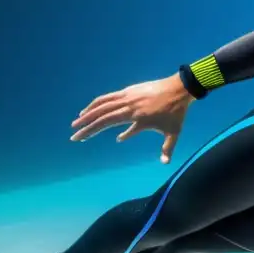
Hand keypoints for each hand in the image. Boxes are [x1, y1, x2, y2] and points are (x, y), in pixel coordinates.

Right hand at [70, 73, 193, 163]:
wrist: (179, 88)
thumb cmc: (176, 112)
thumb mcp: (173, 132)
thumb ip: (167, 147)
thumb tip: (165, 163)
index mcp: (136, 117)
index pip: (108, 124)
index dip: (93, 131)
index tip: (81, 138)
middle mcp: (128, 106)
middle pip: (102, 115)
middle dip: (86, 125)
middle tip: (74, 135)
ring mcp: (127, 96)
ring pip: (103, 104)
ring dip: (88, 113)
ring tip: (77, 122)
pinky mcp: (128, 90)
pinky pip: (109, 97)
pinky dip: (97, 103)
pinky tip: (90, 109)